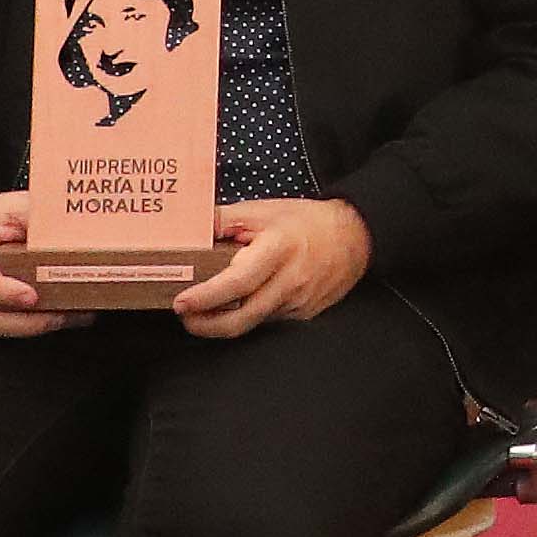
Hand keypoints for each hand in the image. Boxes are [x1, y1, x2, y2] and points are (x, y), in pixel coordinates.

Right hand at [0, 193, 69, 341]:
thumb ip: (39, 217)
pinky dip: (27, 326)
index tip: (31, 296)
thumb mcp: (12, 205)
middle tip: (62, 315)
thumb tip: (77, 230)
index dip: (1, 291)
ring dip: (30, 327)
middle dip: (24, 322)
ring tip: (68, 317)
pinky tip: (57, 317)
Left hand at [176, 196, 373, 337]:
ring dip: (224, 321)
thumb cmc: (305, 221)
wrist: (354, 237)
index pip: (237, 283)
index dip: (206, 297)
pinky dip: (248, 315)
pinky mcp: (304, 315)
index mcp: (279, 250)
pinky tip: (238, 305)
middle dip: (206, 325)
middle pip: (241, 319)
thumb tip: (187, 231)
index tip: (182, 302)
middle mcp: (290, 281)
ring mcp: (299, 303)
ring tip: (205, 309)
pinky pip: (267, 321)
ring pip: (252, 323)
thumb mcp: (262, 210)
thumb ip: (223, 220)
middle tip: (185, 317)